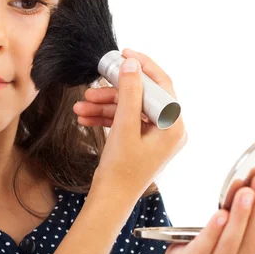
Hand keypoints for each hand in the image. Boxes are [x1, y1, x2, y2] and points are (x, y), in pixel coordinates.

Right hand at [78, 48, 187, 197]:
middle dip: (113, 92)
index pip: (162, 85)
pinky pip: (126, 119)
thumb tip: (132, 64)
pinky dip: (106, 116)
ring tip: (80, 106)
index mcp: (174, 125)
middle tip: (92, 86)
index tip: (124, 53)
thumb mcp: (124, 127)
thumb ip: (129, 92)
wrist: (110, 200)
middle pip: (142, 96)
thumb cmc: (121, 170)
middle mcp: (169, 129)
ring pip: (129, 107)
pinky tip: (85, 117)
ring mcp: (156, 135)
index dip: (142, 66)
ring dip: (104, 105)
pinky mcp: (143, 140)